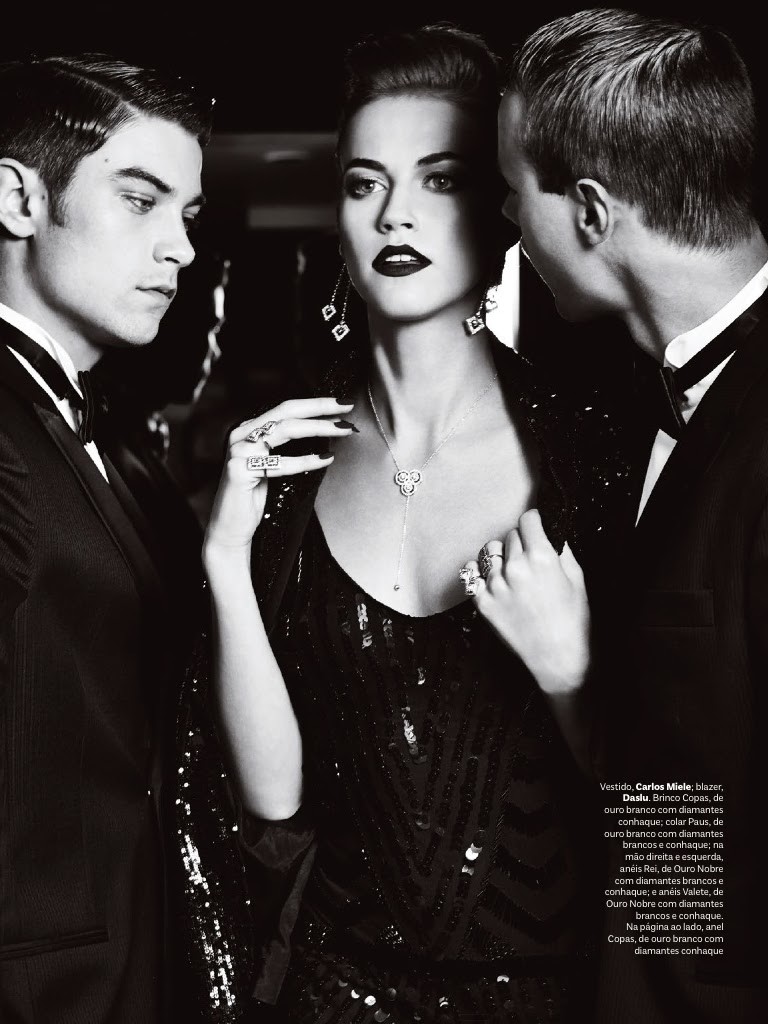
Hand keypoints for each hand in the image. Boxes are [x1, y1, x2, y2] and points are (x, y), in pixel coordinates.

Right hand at [204, 398, 353, 556]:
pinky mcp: (239, 471)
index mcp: (249, 429)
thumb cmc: (254, 497)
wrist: (231, 528)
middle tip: (346, 408)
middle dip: (320, 407)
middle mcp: (242, 434)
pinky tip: (325, 460)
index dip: (315, 404)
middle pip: (287, 411)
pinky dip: (306, 461)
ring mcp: (239, 451)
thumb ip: (287, 445)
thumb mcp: (272, 464)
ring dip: (319, 428)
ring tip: (342, 430)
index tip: (341, 404)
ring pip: (285, 430)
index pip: (286, 408)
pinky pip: (279, 463)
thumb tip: (324, 430)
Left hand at [462, 509, 590, 693]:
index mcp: (542, 558)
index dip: (534, 522)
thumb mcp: (577, 580)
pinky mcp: (482, 602)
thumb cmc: (573, 621)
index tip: (536, 528)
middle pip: (510, 535)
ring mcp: (496, 585)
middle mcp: (515, 567)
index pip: (528, 519)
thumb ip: (562, 551)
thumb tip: (552, 533)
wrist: (557, 659)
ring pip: (489, 552)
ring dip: (501, 556)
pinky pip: (472, 573)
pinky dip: (481, 573)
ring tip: (512, 572)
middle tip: (530, 559)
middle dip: (521, 543)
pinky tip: (493, 580)